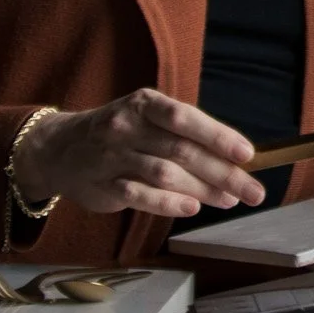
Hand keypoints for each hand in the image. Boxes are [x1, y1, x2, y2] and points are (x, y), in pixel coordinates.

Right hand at [13, 89, 264, 219]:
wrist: (59, 148)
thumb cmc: (120, 133)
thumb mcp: (147, 119)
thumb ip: (185, 136)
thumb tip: (236, 160)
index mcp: (145, 105)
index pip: (185, 118)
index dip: (218, 136)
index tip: (247, 154)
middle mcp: (127, 127)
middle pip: (182, 151)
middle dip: (223, 173)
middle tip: (253, 191)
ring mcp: (112, 156)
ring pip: (165, 174)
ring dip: (202, 190)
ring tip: (229, 201)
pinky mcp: (103, 185)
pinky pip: (139, 196)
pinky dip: (168, 203)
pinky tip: (192, 207)